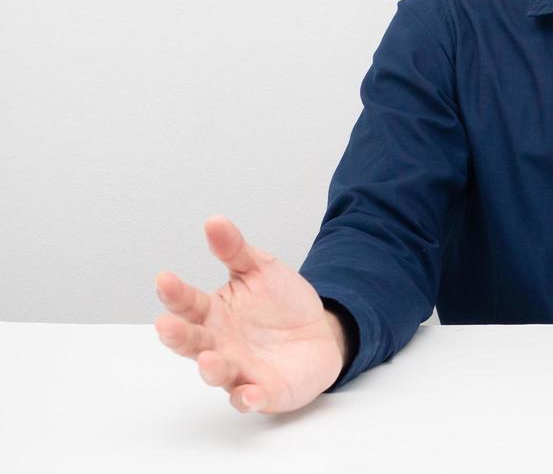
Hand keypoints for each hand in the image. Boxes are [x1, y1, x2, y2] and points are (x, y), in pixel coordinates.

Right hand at [154, 214, 345, 413]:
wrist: (320, 331)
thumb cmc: (282, 303)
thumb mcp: (262, 269)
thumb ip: (235, 250)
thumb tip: (214, 221)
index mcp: (214, 313)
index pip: (188, 303)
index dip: (175, 293)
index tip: (164, 278)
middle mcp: (219, 345)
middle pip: (192, 343)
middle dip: (178, 336)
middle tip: (166, 325)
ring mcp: (239, 370)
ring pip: (218, 374)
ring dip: (211, 369)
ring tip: (209, 359)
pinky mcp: (265, 392)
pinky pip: (253, 399)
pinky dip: (249, 399)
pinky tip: (250, 393)